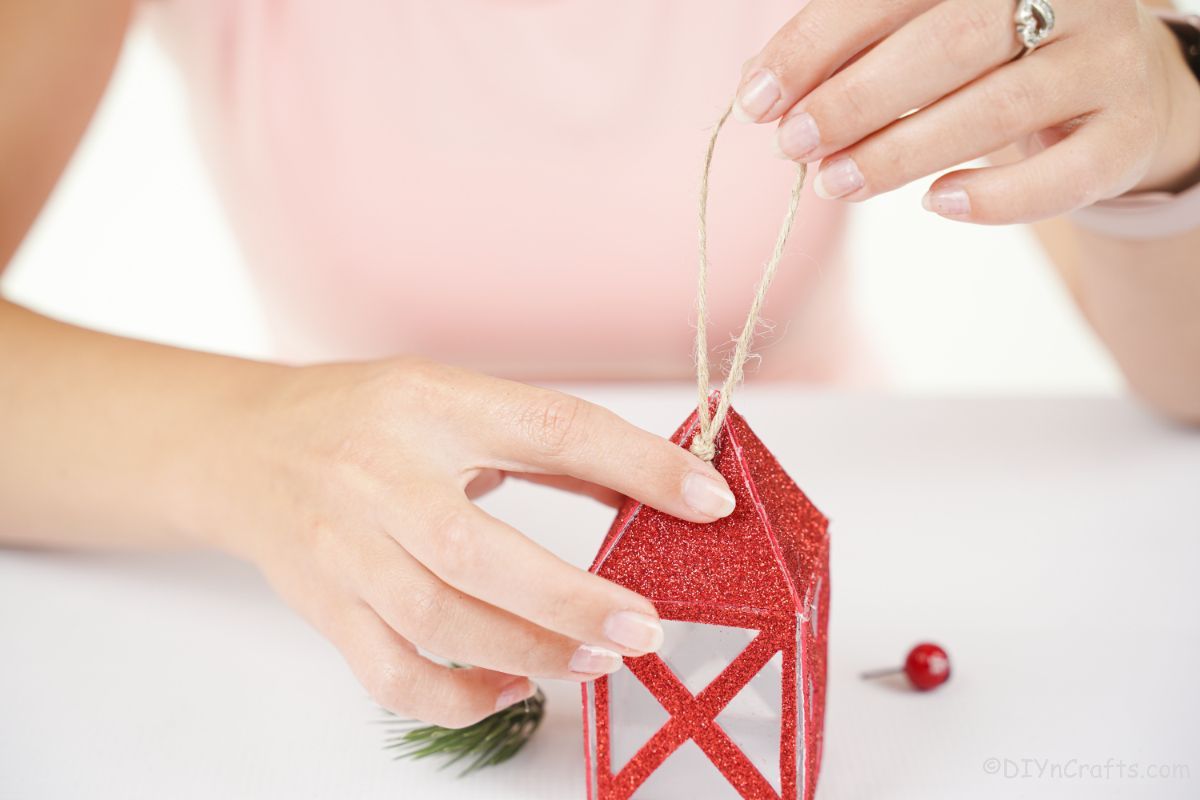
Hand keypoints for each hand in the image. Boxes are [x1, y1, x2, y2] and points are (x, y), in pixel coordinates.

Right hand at [201, 358, 735, 727]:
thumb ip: (548, 442)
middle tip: (644, 629)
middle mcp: (380, 472)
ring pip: (436, 620)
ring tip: (598, 662)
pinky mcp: (323, 604)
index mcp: (432, 403)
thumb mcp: (454, 400)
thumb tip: (655, 483)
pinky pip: (390, 673)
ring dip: (527, 652)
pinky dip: (458, 696)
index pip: (549, 427)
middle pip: (476, 549)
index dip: (636, 464)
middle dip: (570, 600)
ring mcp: (343, 545)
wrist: (242, 448)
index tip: (708, 501)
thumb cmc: (363, 419)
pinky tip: (510, 688)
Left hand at [735, 0, 1199, 223]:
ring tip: (834, 184)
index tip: (758, 100)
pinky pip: (1061, 174)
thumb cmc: (990, 58)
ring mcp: (1106, 58)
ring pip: (996, 110)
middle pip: (946, 45)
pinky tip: (935, 203)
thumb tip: (760, 84)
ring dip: (900, 153)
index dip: (815, 45)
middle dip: (853, 101)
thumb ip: (850, 50)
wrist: (1113, 86)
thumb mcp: (921, 35)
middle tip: (793, 146)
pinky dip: (993, 197)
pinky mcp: (1125, 130)